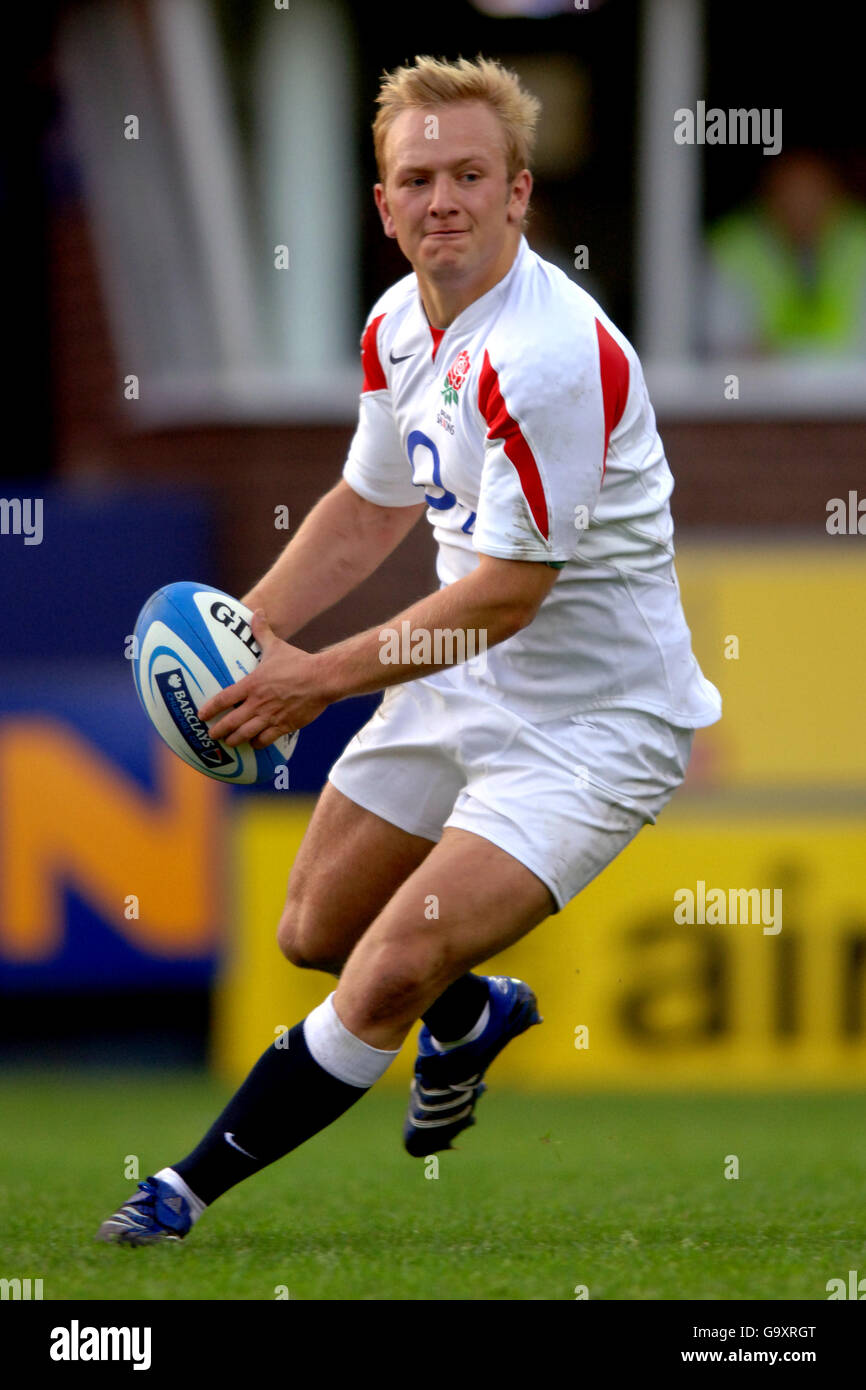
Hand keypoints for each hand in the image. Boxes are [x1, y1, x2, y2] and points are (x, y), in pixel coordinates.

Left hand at [198, 610, 327, 749]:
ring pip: (245, 734)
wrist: (322, 679)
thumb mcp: (277, 646)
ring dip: (235, 740)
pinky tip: (254, 743)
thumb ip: (262, 632)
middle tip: (212, 735)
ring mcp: (270, 716)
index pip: (223, 699)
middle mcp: (258, 703)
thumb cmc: (298, 662)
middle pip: (230, 723)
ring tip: (230, 742)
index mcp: (252, 684)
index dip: (210, 709)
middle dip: (218, 732)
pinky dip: (257, 743)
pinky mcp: (284, 725)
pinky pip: (265, 740)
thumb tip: (258, 612)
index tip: (201, 715)